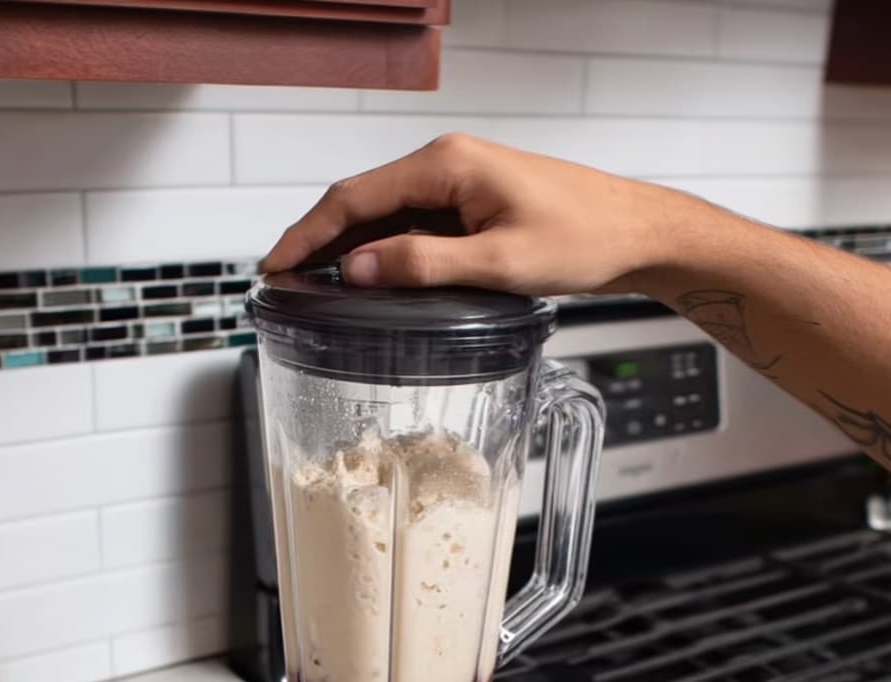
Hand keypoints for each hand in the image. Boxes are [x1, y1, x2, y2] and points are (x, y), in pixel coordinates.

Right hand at [259, 133, 693, 295]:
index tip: (276, 266)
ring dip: (349, 249)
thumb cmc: (584, 238)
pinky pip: (412, 225)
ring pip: (385, 216)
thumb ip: (425, 265)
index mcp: (446, 165)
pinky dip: (383, 251)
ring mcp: (458, 184)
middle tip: (283, 281)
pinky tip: (370, 279)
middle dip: (318, 242)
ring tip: (313, 286)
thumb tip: (360, 270)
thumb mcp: (499, 262)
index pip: (354, 198)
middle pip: (362, 202)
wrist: (635, 233)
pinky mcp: (470, 204)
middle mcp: (446, 165)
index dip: (309, 234)